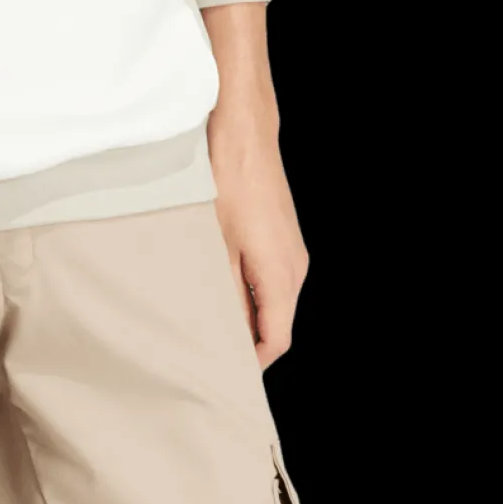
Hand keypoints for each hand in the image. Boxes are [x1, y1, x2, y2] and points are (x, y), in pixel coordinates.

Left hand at [209, 121, 307, 369]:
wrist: (245, 131)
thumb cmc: (228, 181)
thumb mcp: (215, 243)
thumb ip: (224, 293)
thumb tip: (223, 331)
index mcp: (282, 275)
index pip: (277, 340)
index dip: (251, 362)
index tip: (223, 372)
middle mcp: (296, 267)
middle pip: (277, 323)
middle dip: (246, 339)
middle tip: (207, 345)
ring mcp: (293, 250)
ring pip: (274, 300)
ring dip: (247, 311)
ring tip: (208, 313)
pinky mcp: (283, 236)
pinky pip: (272, 277)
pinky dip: (251, 288)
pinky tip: (220, 280)